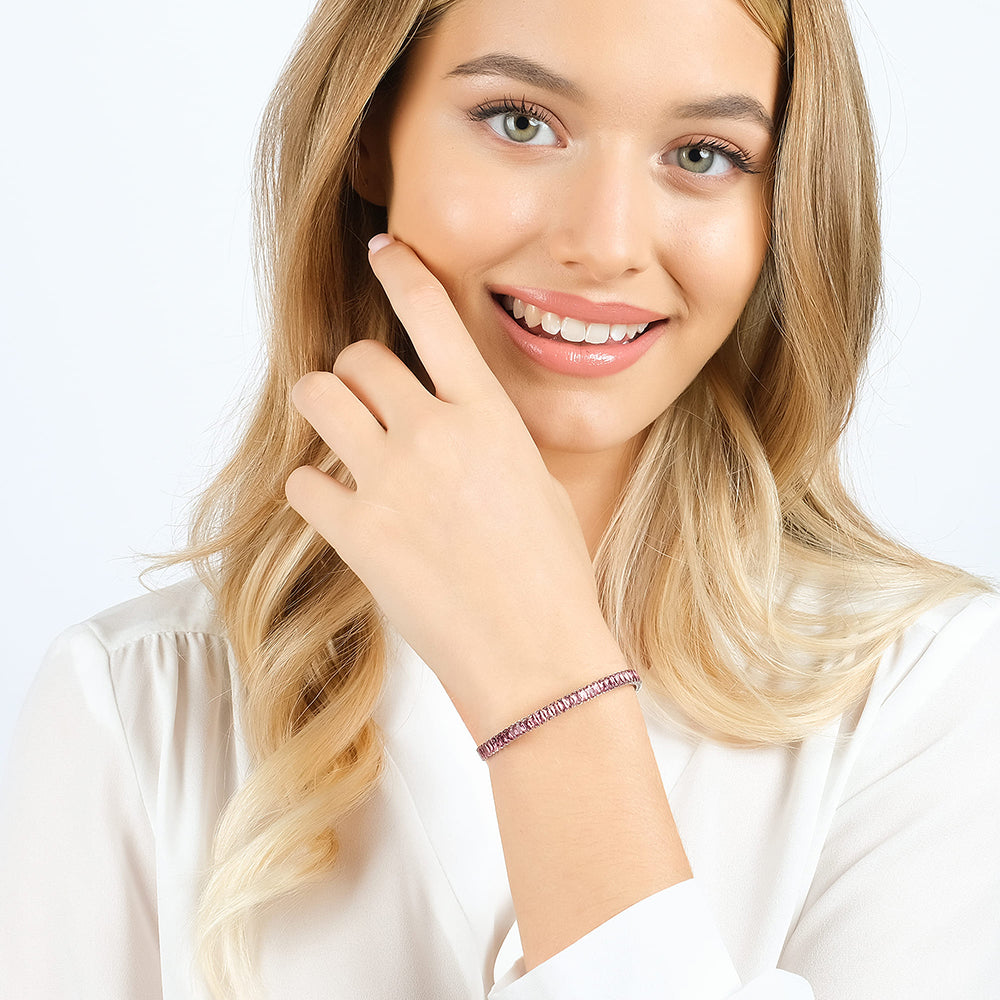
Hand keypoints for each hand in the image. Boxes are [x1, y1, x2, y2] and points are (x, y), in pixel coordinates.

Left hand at [285, 236, 622, 739]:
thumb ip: (488, 440)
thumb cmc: (551, 575)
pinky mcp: (355, 531)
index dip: (403, 273)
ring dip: (321, 408)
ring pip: (316, 397)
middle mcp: (434, 434)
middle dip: (355, 374)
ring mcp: (389, 480)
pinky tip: (340, 508)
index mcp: (488, 416)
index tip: (383, 249)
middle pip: (358, 359)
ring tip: (339, 436)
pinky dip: (314, 488)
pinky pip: (303, 480)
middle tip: (366, 405)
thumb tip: (455, 422)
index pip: (434, 317)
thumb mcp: (537, 486)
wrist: (534, 653)